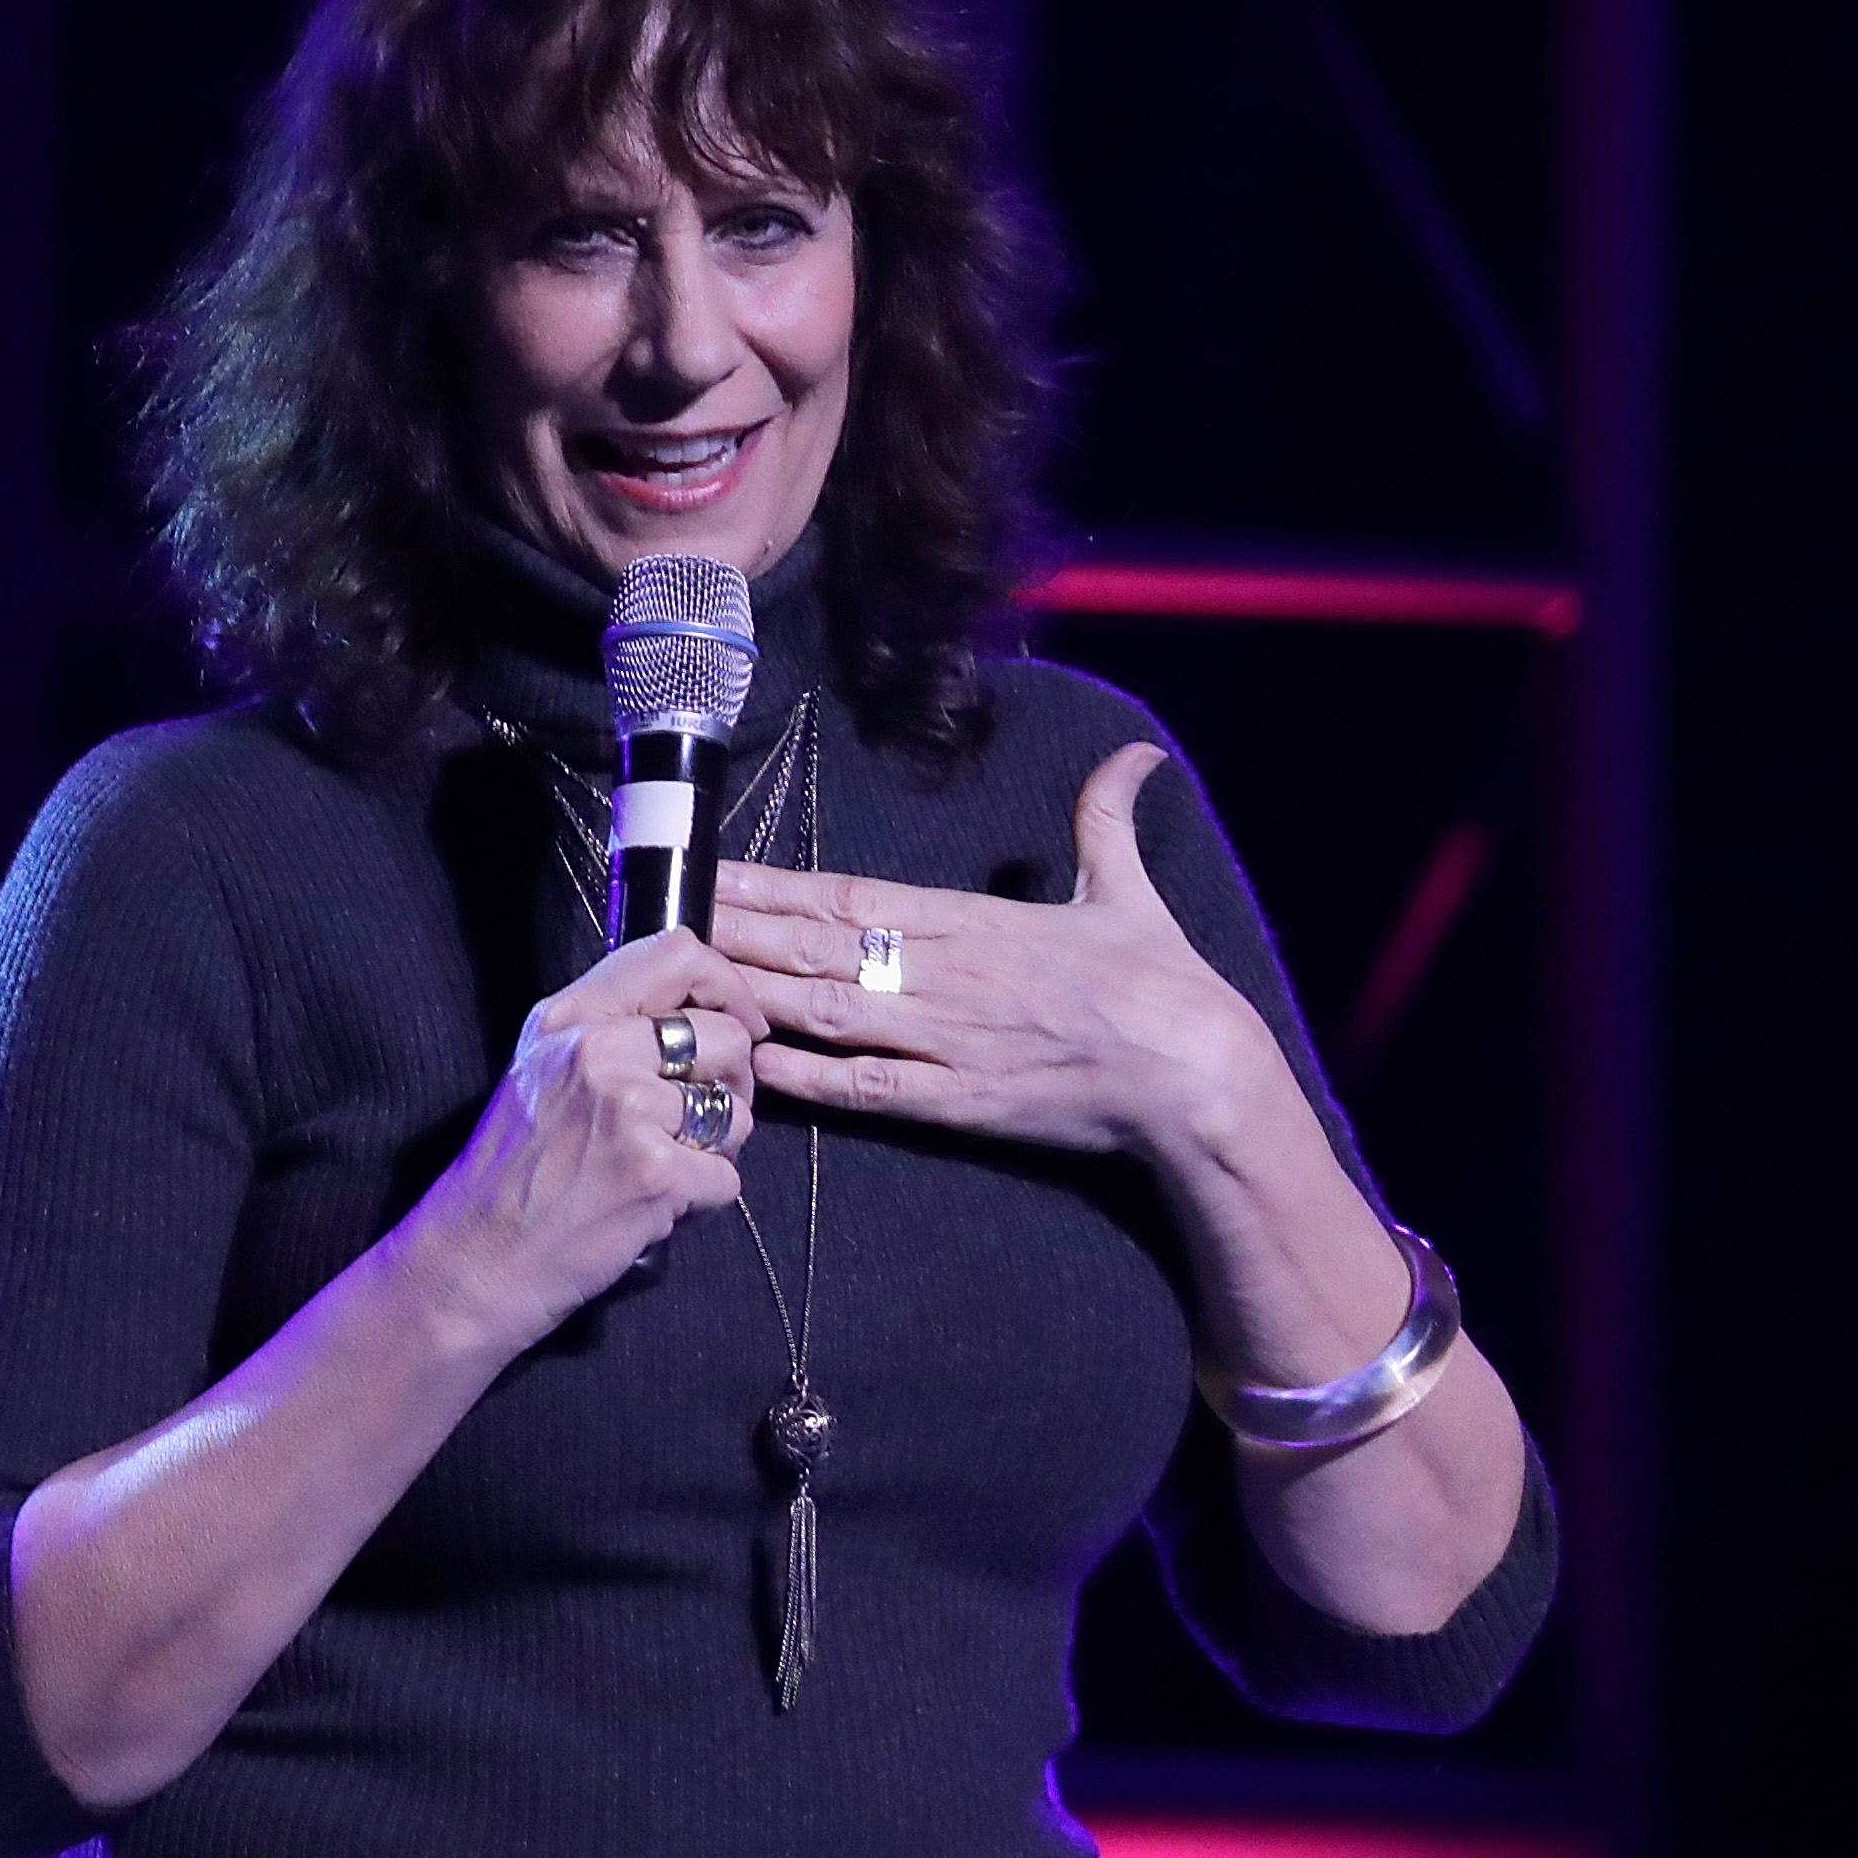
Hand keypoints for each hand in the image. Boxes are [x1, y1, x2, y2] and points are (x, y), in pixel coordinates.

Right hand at [401, 925, 768, 1343]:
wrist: (474, 1260)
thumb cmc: (509, 1176)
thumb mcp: (539, 1070)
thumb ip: (607, 1030)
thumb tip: (698, 1013)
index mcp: (569, 1018)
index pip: (676, 954)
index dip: (727, 986)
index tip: (739, 1022)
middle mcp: (597, 1052)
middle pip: (727, 1036)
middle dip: (732, 1082)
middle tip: (697, 1119)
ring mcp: (629, 1110)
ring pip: (737, 1110)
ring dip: (716, 1148)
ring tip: (663, 1167)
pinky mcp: (656, 1172)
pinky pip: (727, 1176)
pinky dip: (702, 1199)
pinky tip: (653, 1206)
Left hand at [715, 743, 1278, 1169]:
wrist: (1198, 1076)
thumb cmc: (1166, 985)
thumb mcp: (1128, 890)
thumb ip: (1105, 819)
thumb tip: (1137, 754)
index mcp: (973, 920)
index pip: (849, 895)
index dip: (773, 884)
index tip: (713, 869)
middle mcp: (944, 974)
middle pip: (814, 947)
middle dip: (733, 930)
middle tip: (659, 917)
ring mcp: (946, 1041)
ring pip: (824, 1011)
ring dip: (748, 994)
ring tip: (681, 980)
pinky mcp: (958, 1104)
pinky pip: (865, 1089)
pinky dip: (806, 1077)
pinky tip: (750, 1063)